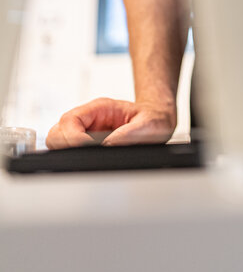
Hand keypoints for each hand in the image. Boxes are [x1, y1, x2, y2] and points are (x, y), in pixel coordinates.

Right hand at [45, 97, 176, 147]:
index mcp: (100, 108)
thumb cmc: (153, 118)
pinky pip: (68, 153)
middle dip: (65, 147)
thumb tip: (109, 145)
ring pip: (58, 144)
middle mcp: (88, 119)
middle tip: (84, 157)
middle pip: (56, 133)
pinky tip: (89, 162)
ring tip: (87, 160)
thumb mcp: (150, 124)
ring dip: (67, 154)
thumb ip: (131, 133)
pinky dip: (73, 159)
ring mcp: (85, 132)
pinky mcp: (86, 145)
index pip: (70, 121)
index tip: (86, 147)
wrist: (157, 119)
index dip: (73, 138)